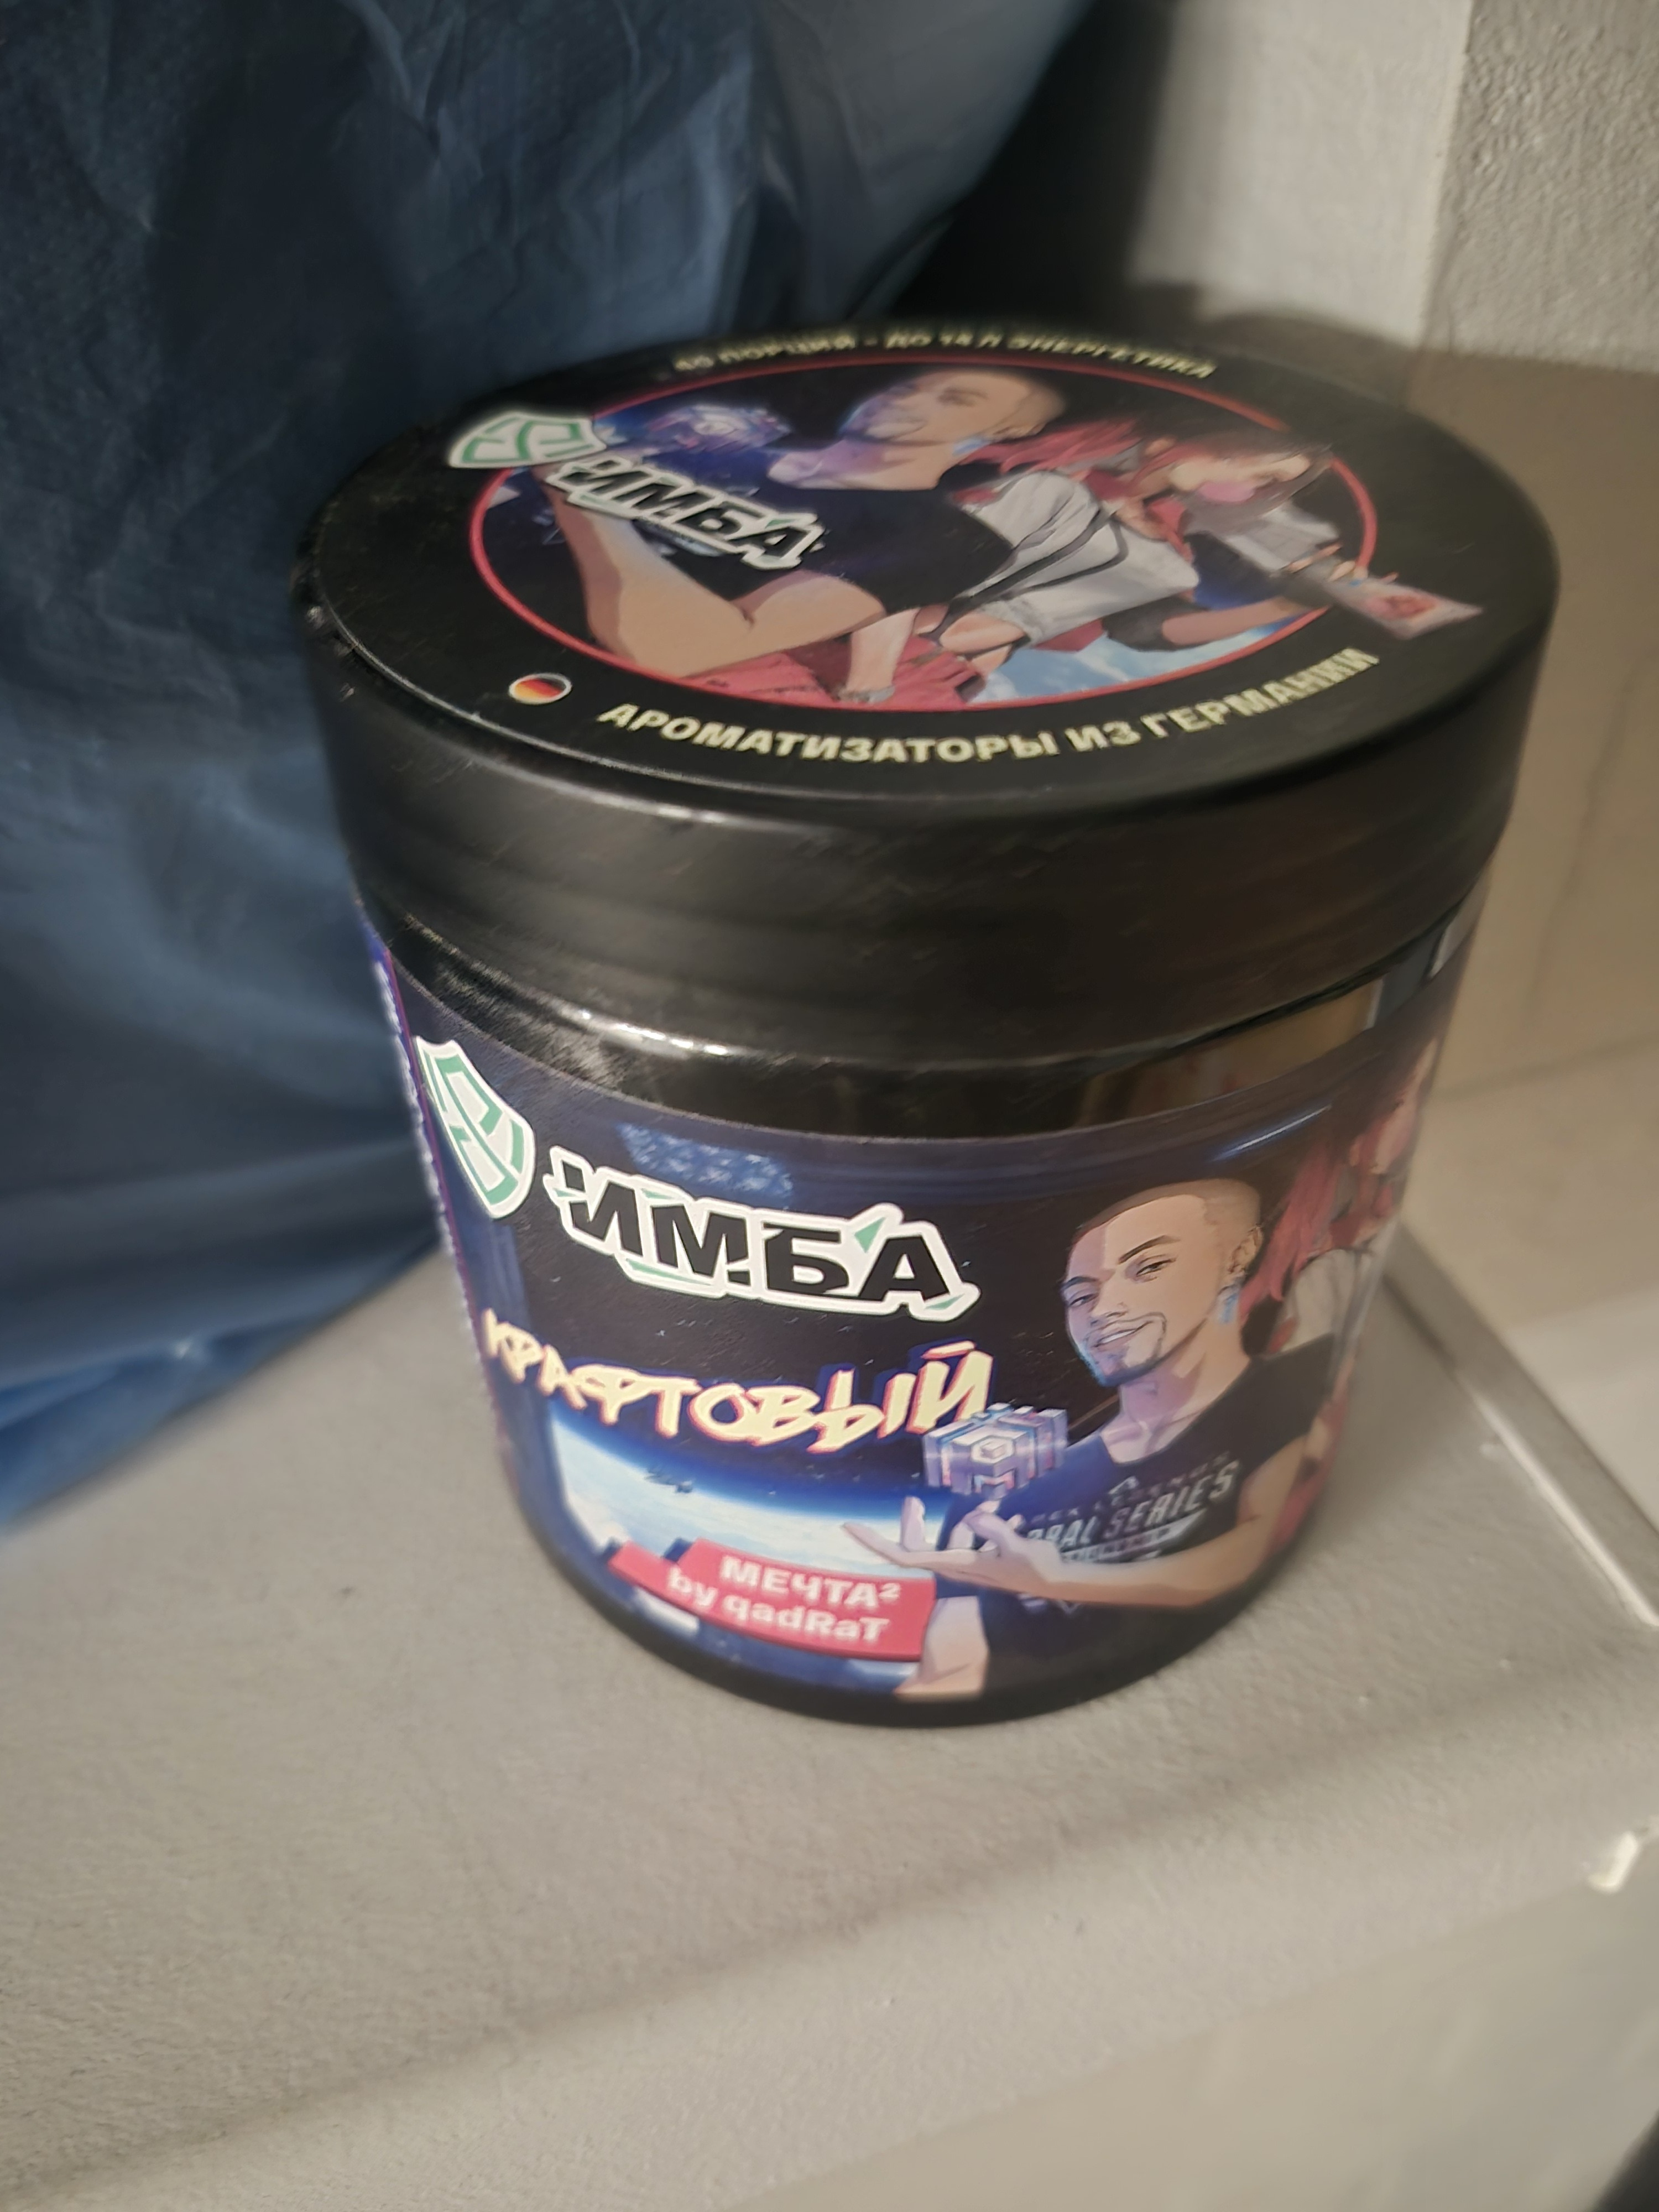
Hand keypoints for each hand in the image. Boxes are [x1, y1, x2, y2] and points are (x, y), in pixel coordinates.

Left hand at [848, 1501, 1068, 1598]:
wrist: (1057, 1582)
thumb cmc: (1038, 1568)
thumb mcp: (1018, 1549)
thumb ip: (995, 1533)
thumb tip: (975, 1517)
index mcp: (956, 1564)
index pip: (905, 1555)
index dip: (875, 1542)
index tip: (850, 1527)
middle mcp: (955, 1564)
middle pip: (918, 1543)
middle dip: (913, 1521)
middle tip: (911, 1500)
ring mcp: (968, 1560)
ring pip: (952, 1532)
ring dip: (969, 1515)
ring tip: (995, 1501)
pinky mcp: (983, 1555)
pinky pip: (974, 1532)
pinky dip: (986, 1520)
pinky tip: (1006, 1509)